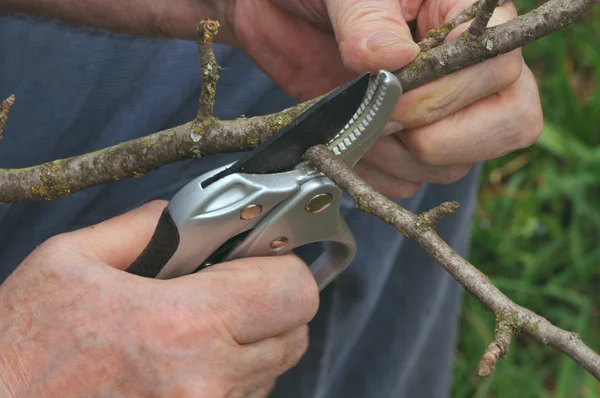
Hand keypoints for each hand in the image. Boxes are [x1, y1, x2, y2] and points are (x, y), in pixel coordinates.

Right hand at [0, 201, 318, 396]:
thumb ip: (143, 226)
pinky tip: (186, 364)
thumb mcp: (69, 261)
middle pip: (294, 333)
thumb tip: (189, 215)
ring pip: (272, 370)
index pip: (292, 291)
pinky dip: (231, 377)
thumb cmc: (21, 349)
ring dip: (250, 342)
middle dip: (272, 304)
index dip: (284, 267)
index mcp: (180, 322)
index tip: (262, 258)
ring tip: (196, 330)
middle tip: (232, 288)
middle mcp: (205, 379)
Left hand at [216, 0, 542, 198]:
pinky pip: (407, 183)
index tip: (391, 91)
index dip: (446, 94)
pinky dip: (373, 173)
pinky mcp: (401, 145)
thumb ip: (368, 18)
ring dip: (396, 157)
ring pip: (453, 165)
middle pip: (505, 125)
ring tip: (355, 120)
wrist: (279, 10)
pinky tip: (349, 140)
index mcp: (465, 16)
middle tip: (378, 114)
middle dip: (433, 136)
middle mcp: (465, 71)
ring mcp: (439, 113)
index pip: (498, 70)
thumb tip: (395, 59)